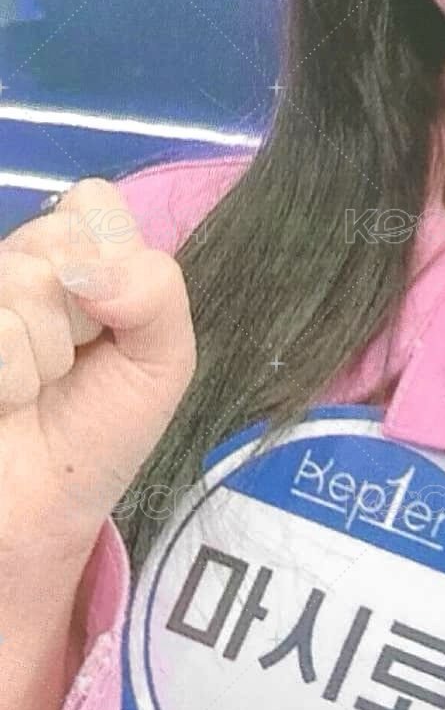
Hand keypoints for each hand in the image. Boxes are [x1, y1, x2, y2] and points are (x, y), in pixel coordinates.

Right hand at [0, 177, 195, 566]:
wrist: (49, 508)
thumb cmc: (104, 427)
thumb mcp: (164, 357)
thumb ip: (155, 291)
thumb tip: (85, 270)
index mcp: (76, 254)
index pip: (91, 201)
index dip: (111, 262)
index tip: (111, 320)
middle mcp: (17, 263)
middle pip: (53, 241)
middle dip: (82, 318)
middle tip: (73, 364)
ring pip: (20, 284)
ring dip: (45, 357)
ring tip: (38, 387)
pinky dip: (13, 382)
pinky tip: (8, 401)